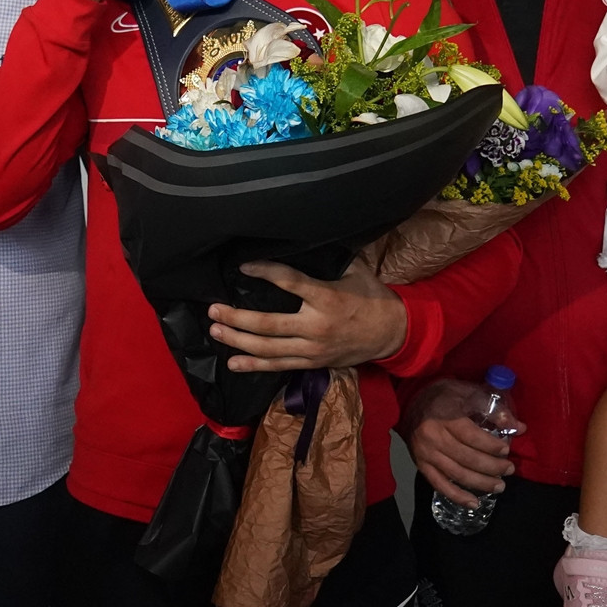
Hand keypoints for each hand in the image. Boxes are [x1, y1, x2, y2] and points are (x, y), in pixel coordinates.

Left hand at [207, 255, 406, 371]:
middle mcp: (316, 326)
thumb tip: (303, 240)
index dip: (265, 272)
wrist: (393, 334)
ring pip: (268, 348)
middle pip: (268, 324)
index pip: (290, 282)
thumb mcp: (355, 272)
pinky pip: (278, 366)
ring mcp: (313, 349)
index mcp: (327, 297)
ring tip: (216, 330)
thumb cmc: (372, 298)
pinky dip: (254, 365)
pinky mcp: (313, 363)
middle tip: (213, 309)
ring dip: (238, 341)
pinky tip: (233, 362)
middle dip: (237, 317)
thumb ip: (328, 261)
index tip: (244, 267)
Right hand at [401, 378, 523, 509]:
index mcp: (444, 416)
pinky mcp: (421, 465)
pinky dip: (457, 496)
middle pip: (466, 458)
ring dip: (480, 483)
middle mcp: (433, 437)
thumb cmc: (441, 396)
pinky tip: (474, 503)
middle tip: (509, 469)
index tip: (506, 450)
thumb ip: (492, 409)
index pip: (471, 436)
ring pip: (456, 473)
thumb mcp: (467, 392)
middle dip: (492, 467)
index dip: (491, 446)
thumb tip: (518, 427)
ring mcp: (426, 453)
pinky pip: (439, 484)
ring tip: (499, 486)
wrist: (408, 403)